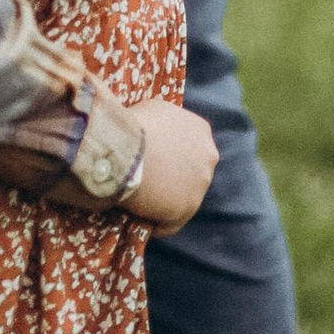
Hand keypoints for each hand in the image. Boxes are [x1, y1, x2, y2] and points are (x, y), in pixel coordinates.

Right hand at [124, 96, 219, 233]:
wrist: (125, 150)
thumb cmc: (134, 125)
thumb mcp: (153, 109)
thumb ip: (164, 120)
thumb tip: (155, 127)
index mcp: (201, 130)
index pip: (190, 146)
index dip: (171, 153)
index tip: (154, 159)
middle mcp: (208, 156)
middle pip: (191, 172)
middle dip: (172, 177)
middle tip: (147, 179)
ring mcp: (200, 185)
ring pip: (183, 198)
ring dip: (165, 202)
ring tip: (140, 202)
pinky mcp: (187, 210)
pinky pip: (171, 223)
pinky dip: (158, 224)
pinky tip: (141, 221)